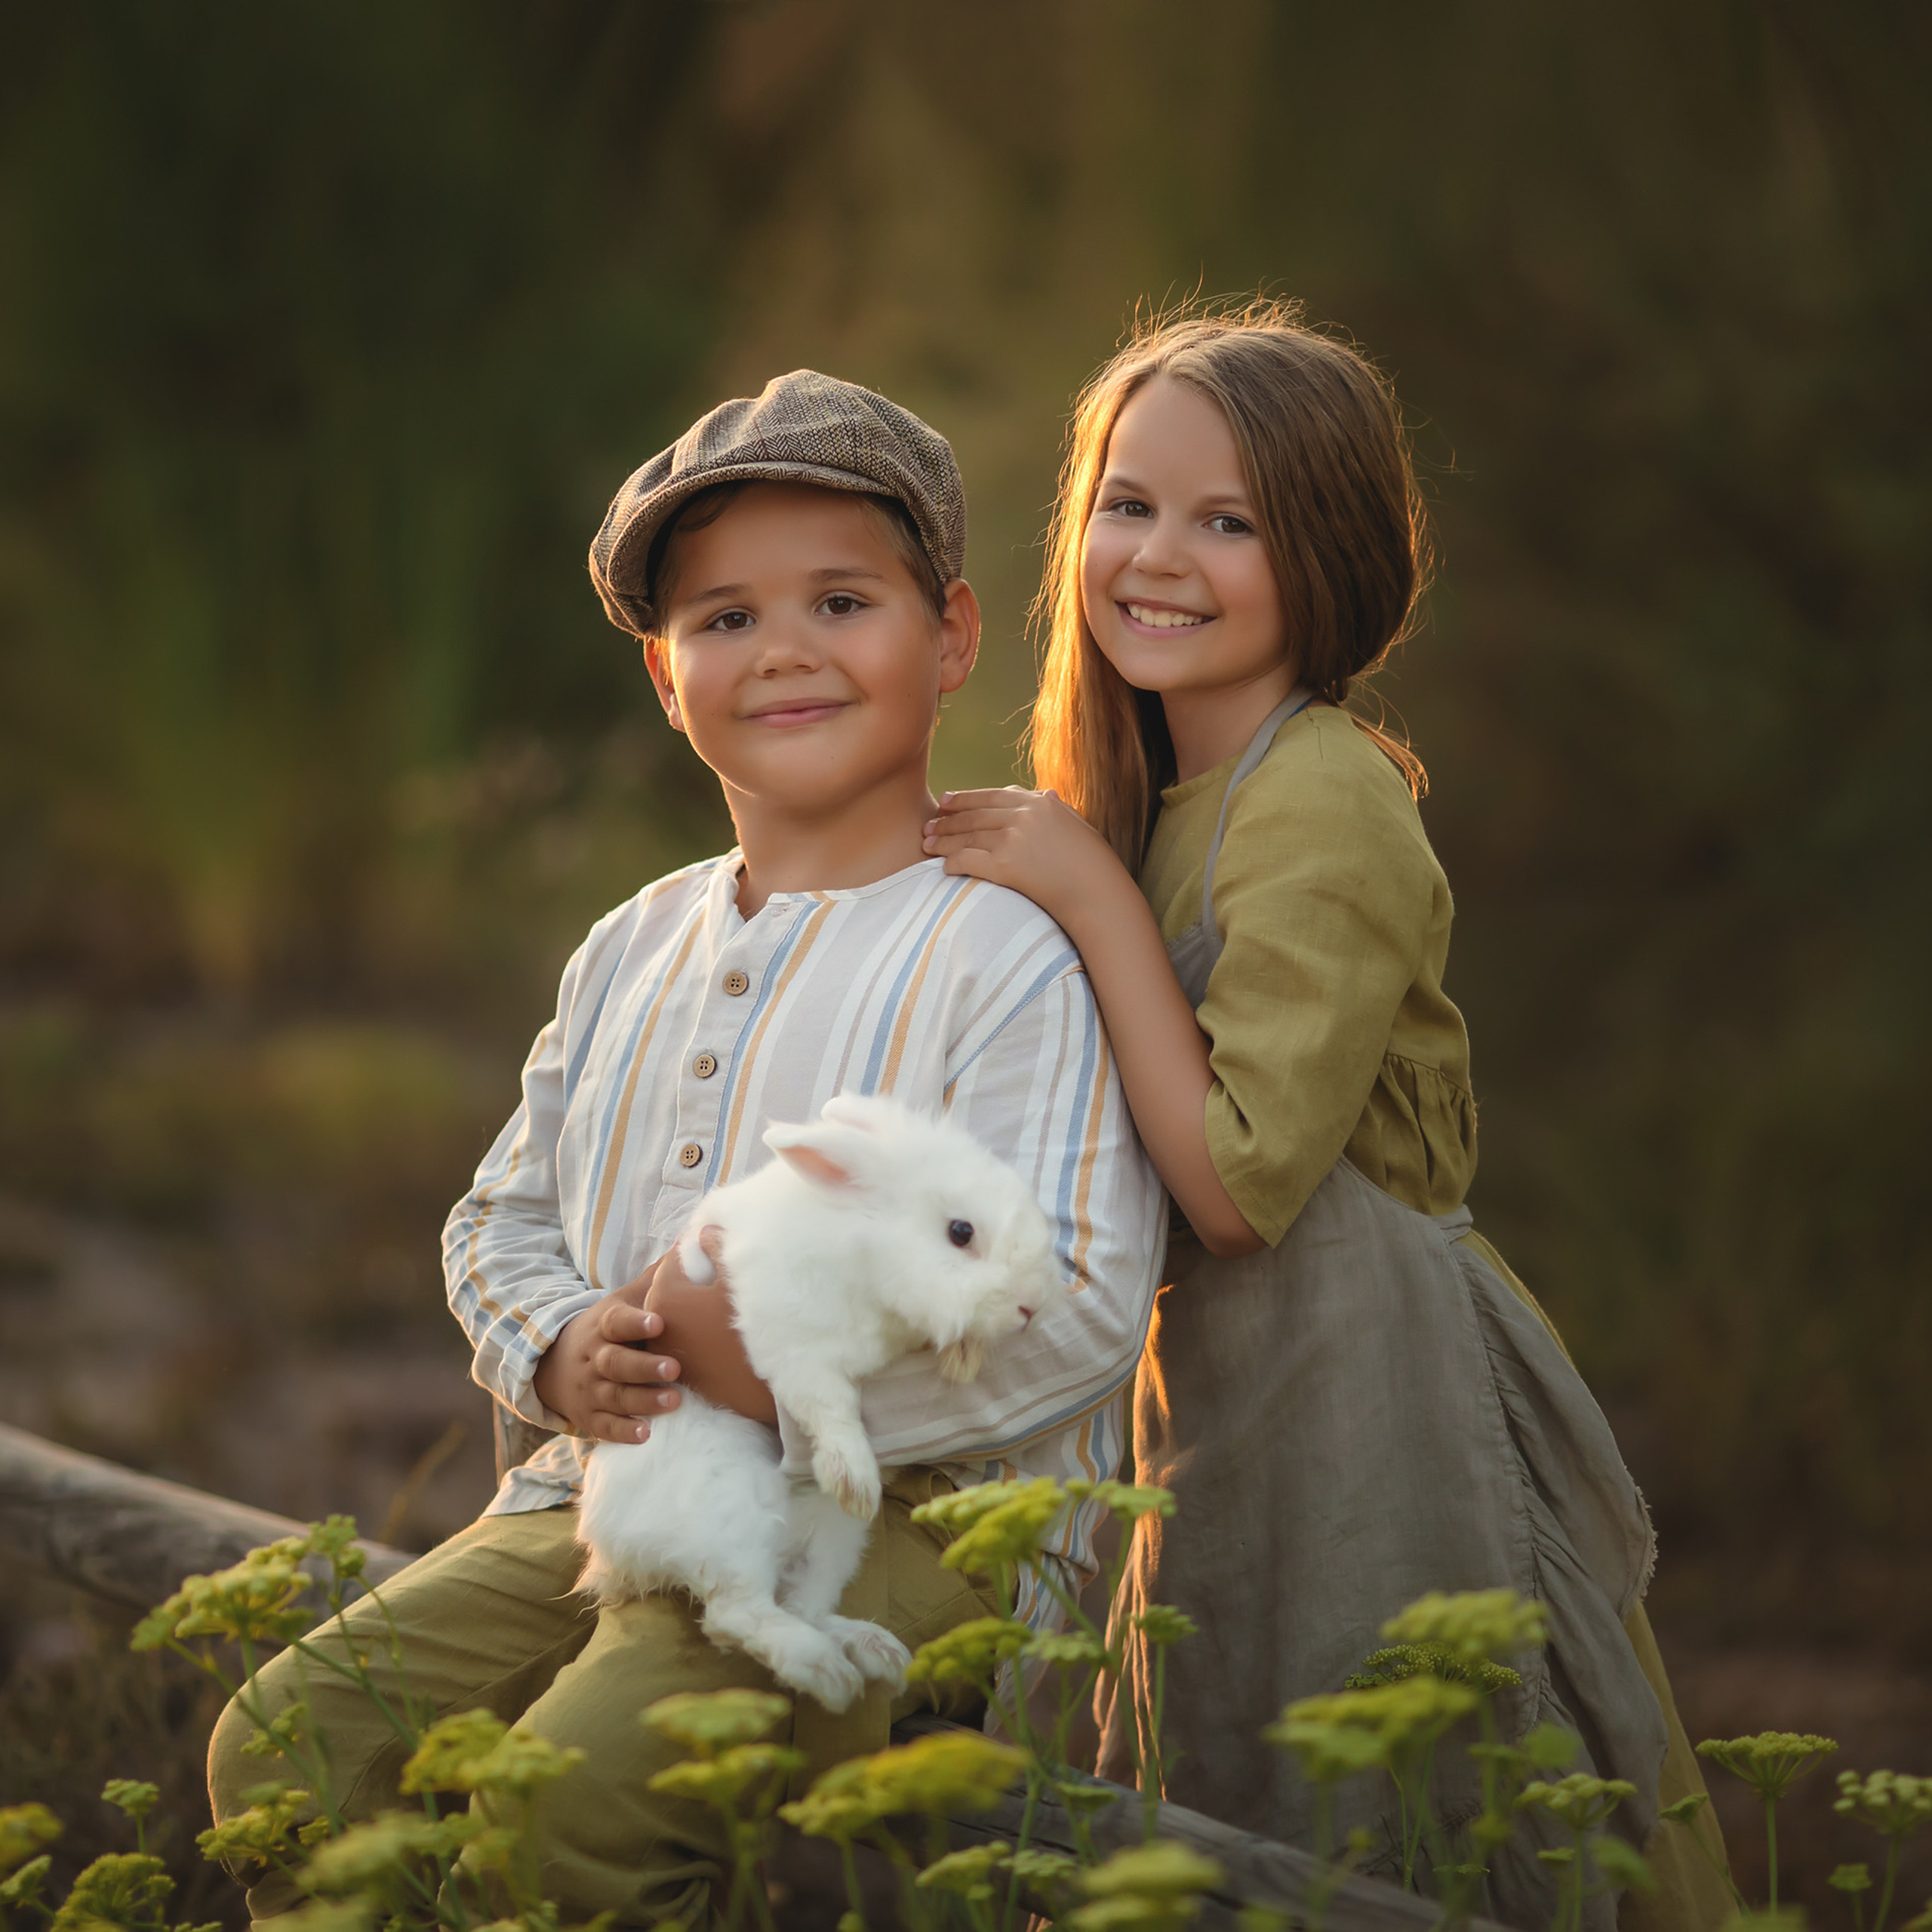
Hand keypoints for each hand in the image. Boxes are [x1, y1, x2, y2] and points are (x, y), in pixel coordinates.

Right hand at [532, 1241, 721, 1442]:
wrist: (556, 1366)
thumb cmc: (608, 1330)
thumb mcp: (622, 1301)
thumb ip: (654, 1281)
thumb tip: (689, 1244)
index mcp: (605, 1326)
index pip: (617, 1322)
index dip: (636, 1322)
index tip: (658, 1321)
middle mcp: (596, 1359)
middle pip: (617, 1363)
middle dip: (644, 1366)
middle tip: (674, 1367)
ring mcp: (592, 1391)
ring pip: (615, 1396)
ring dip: (644, 1401)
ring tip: (674, 1401)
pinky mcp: (591, 1418)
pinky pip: (605, 1428)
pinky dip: (623, 1432)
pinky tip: (645, 1435)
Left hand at [645, 1237, 777, 1425]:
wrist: (774, 1385)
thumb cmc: (756, 1326)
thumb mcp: (738, 1279)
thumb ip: (717, 1249)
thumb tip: (704, 1232)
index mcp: (666, 1297)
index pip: (673, 1260)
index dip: (693, 1247)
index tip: (710, 1241)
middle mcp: (659, 1327)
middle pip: (671, 1289)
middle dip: (690, 1276)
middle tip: (717, 1266)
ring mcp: (670, 1354)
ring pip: (677, 1317)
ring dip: (692, 1305)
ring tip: (720, 1297)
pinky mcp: (685, 1375)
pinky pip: (686, 1341)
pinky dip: (698, 1329)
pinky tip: (721, 1327)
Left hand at [922, 787, 1128, 929]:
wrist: (1099, 893)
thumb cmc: (1093, 865)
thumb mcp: (1076, 825)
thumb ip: (1055, 808)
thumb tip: (1045, 793)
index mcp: (1039, 802)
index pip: (992, 796)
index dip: (965, 798)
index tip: (946, 801)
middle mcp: (1024, 816)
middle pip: (975, 815)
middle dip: (948, 820)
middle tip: (928, 824)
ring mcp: (1013, 839)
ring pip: (967, 836)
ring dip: (943, 840)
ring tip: (927, 844)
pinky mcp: (1006, 866)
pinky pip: (968, 860)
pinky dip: (952, 862)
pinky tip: (943, 866)